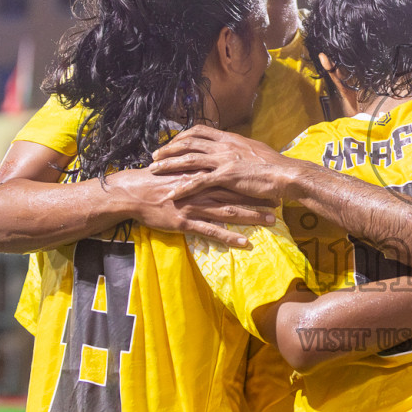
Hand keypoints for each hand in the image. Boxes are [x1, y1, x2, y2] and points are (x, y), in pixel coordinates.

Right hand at [107, 168, 272, 246]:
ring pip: (229, 211)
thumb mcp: (177, 169)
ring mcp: (194, 206)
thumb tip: (211, 167)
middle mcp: (201, 189)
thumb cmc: (154, 180)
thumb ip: (196, 169)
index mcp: (201, 175)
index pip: (231, 177)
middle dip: (258, 198)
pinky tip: (245, 243)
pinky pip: (212, 231)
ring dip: (251, 216)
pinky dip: (229, 238)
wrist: (132, 192)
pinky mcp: (186, 222)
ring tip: (271, 221)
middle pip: (236, 193)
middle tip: (279, 202)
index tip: (269, 183)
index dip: (251, 181)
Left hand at [150, 124, 299, 203]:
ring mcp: (224, 160)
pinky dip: (183, 188)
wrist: (286, 174)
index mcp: (230, 138)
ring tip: (154, 171)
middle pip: (188, 142)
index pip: (199, 130)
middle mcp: (224, 145)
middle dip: (168, 149)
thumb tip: (234, 149)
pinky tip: (173, 194)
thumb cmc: (274, 165)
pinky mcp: (226, 177)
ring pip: (188, 159)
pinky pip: (199, 181)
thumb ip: (240, 149)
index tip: (172, 143)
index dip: (182, 136)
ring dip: (169, 165)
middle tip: (154, 156)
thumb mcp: (254, 150)